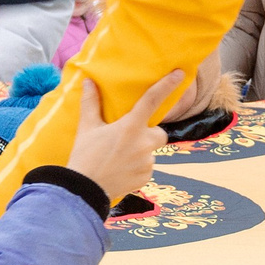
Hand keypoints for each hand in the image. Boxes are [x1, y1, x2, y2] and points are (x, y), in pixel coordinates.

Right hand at [63, 71, 183, 204]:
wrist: (85, 190)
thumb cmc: (85, 155)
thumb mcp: (87, 127)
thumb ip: (91, 103)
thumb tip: (87, 81)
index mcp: (130, 127)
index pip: (152, 100)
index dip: (166, 85)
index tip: (179, 74)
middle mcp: (144, 143)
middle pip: (159, 133)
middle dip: (150, 133)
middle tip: (129, 138)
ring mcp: (147, 162)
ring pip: (151, 151)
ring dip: (141, 152)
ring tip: (120, 158)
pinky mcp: (146, 177)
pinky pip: (147, 167)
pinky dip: (138, 167)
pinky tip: (122, 169)